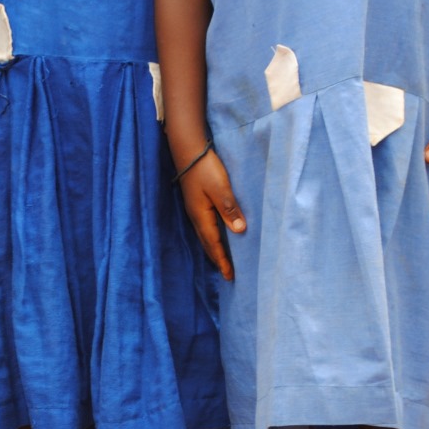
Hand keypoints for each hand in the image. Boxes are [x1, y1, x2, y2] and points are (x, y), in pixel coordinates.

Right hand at [176, 150, 244, 279]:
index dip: (222, 260)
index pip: (214, 244)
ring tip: (222, 261)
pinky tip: (216, 237)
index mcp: (202, 216)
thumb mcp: (221, 188)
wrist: (188, 152)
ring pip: (205, 237)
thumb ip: (229, 209)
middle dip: (217, 260)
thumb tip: (240, 231)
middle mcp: (196, 217)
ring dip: (214, 250)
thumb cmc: (205, 169)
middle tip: (227, 274)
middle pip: (207, 244)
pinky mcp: (196, 204)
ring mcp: (194, 211)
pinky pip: (204, 228)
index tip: (230, 276)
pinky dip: (211, 239)